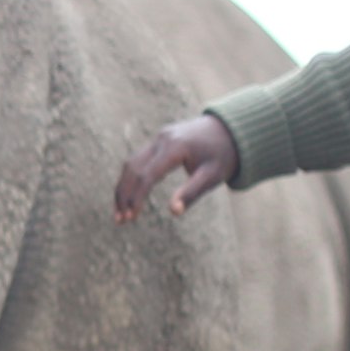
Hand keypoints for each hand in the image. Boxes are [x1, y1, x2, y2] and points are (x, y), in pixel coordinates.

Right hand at [112, 115, 239, 221]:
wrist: (230, 129)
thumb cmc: (223, 155)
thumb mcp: (213, 176)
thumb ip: (192, 192)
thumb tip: (174, 212)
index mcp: (175, 148)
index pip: (147, 175)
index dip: (137, 197)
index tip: (131, 218)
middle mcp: (162, 140)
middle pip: (132, 168)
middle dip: (124, 195)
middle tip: (120, 220)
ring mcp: (158, 138)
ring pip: (131, 163)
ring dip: (123, 188)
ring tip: (119, 213)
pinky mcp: (158, 141)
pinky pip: (138, 160)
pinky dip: (130, 179)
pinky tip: (129, 196)